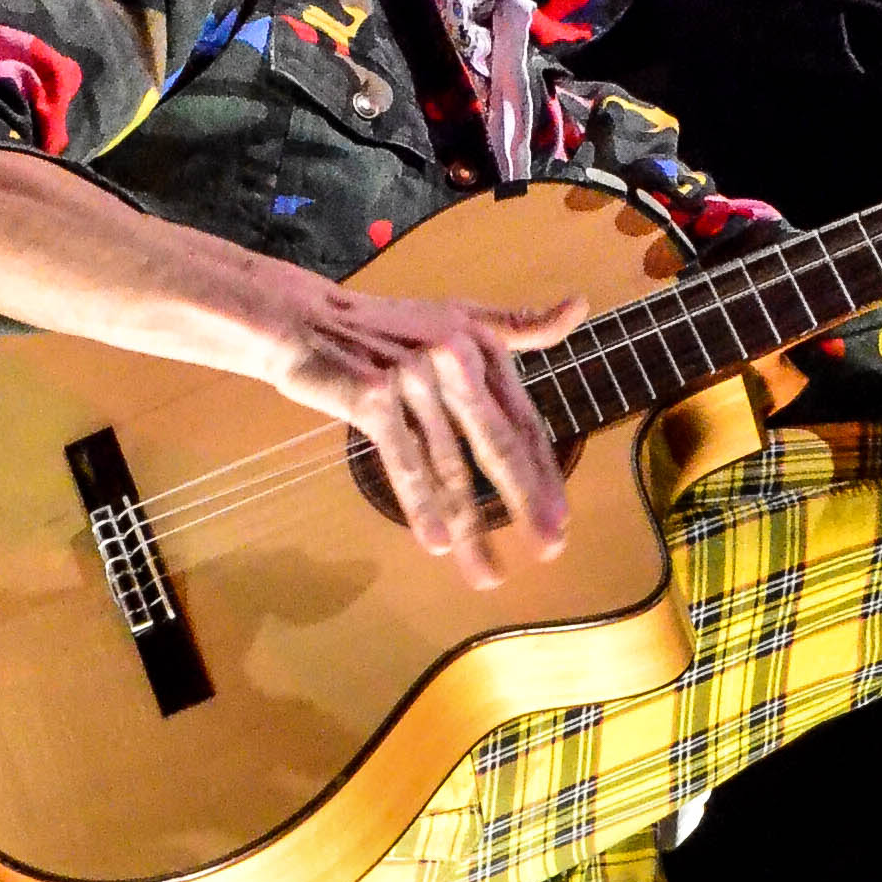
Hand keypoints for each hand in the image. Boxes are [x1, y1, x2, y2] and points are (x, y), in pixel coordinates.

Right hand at [259, 273, 586, 590]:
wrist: (302, 321)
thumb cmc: (382, 327)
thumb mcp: (457, 315)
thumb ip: (517, 324)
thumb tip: (578, 308)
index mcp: (481, 345)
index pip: (522, 421)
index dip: (543, 474)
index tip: (559, 519)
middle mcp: (454, 357)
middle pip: (498, 445)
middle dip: (527, 503)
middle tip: (549, 549)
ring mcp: (413, 376)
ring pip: (449, 466)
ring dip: (469, 527)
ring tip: (486, 574)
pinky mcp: (373, 396)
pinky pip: (403, 460)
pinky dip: (420, 504)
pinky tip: (436, 545)